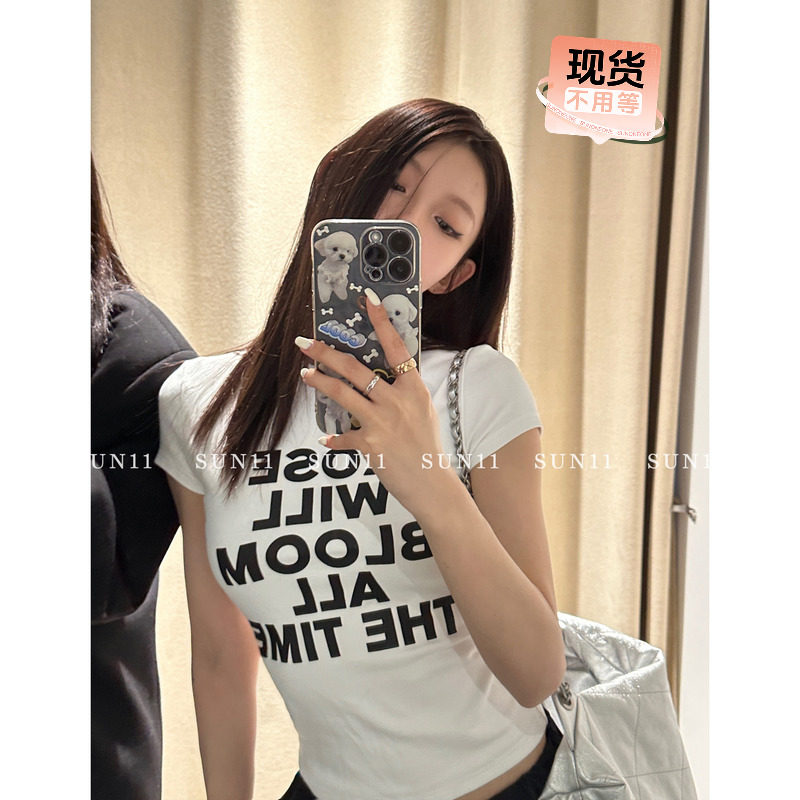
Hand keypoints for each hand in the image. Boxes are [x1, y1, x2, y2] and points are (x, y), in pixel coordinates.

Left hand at [296, 290, 456, 513]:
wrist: (433, 484)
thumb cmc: (427, 447)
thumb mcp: (422, 411)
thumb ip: (402, 392)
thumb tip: (377, 379)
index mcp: (413, 387)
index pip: (396, 346)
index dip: (380, 321)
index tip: (367, 299)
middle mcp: (397, 400)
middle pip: (356, 368)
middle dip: (327, 353)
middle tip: (306, 342)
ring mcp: (383, 421)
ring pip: (342, 393)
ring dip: (320, 382)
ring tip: (305, 375)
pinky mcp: (371, 444)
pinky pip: (343, 437)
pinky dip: (333, 440)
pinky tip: (326, 440)